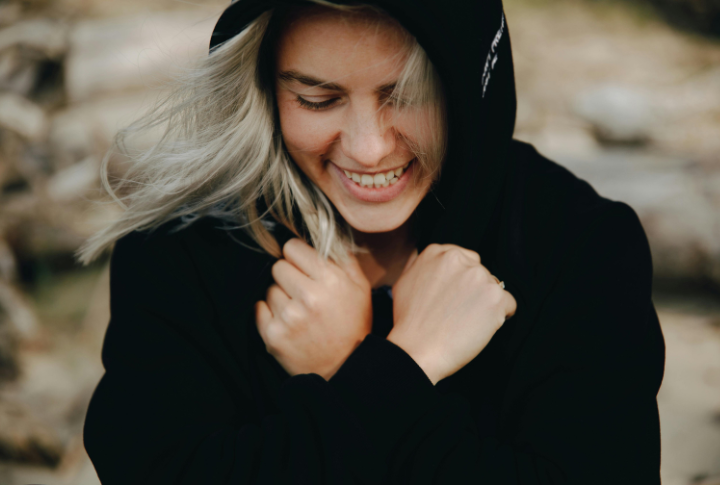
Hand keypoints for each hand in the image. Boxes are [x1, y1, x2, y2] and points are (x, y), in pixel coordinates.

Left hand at [255, 239, 372, 380]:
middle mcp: (309, 297)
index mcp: (331, 280)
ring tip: (299, 312)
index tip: (305, 267)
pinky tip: (288, 323)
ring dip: (281, 297)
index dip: (298, 256)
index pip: (293, 247)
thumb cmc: (353, 324)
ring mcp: (288, 318)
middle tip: (303, 292)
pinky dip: (270, 314)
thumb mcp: (360, 286)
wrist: (345, 369)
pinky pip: (259, 308)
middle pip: (278, 266)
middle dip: (289, 276)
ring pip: (269, 288)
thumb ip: (342, 255)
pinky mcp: (273, 336)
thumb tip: (319, 229)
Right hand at [388, 244, 516, 384]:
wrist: (417, 349)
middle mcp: (460, 260)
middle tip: (459, 312)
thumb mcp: (404, 281)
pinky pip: (509, 304)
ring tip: (467, 321)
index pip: (465, 259)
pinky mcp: (495, 297)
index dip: (462, 280)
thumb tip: (435, 264)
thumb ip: (423, 266)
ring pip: (494, 288)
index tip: (456, 296)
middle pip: (480, 272)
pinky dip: (500, 316)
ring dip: (485, 303)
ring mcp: (479, 277)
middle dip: (474, 290)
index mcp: (438, 253)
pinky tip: (482, 326)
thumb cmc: (408, 322)